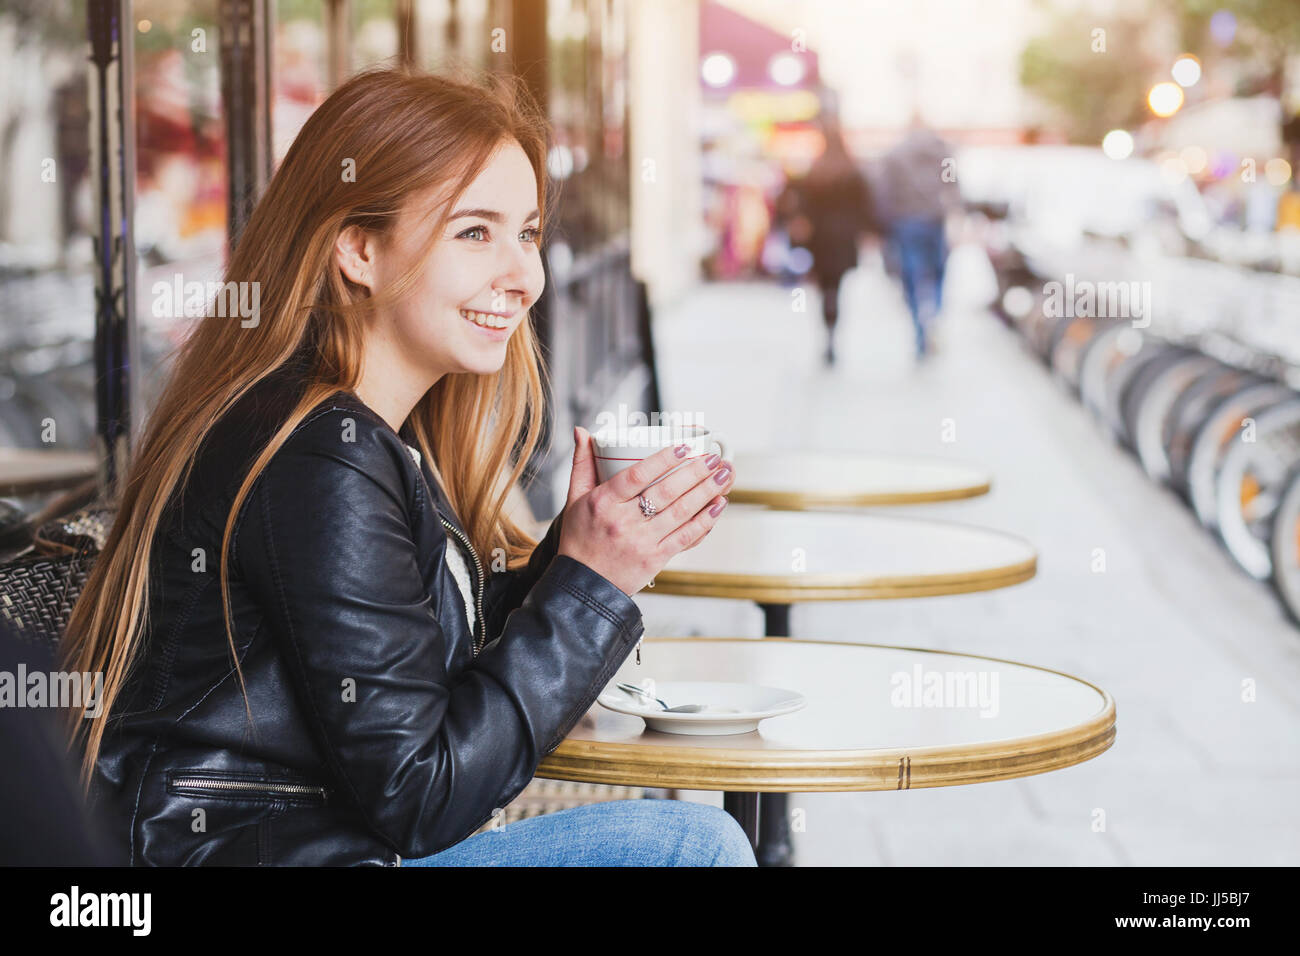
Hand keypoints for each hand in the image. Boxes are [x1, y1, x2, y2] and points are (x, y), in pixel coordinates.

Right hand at [557, 426, 734, 595]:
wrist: (583, 585)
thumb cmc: (580, 538)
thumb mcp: (574, 499)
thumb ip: (582, 464)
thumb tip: (582, 431)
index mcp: (603, 502)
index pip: (636, 475)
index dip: (663, 459)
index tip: (685, 447)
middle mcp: (623, 522)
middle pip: (665, 492)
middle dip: (696, 472)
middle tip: (715, 457)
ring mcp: (642, 542)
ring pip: (680, 512)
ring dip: (707, 492)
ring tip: (725, 475)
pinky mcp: (655, 559)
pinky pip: (685, 537)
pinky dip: (705, 520)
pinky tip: (719, 504)